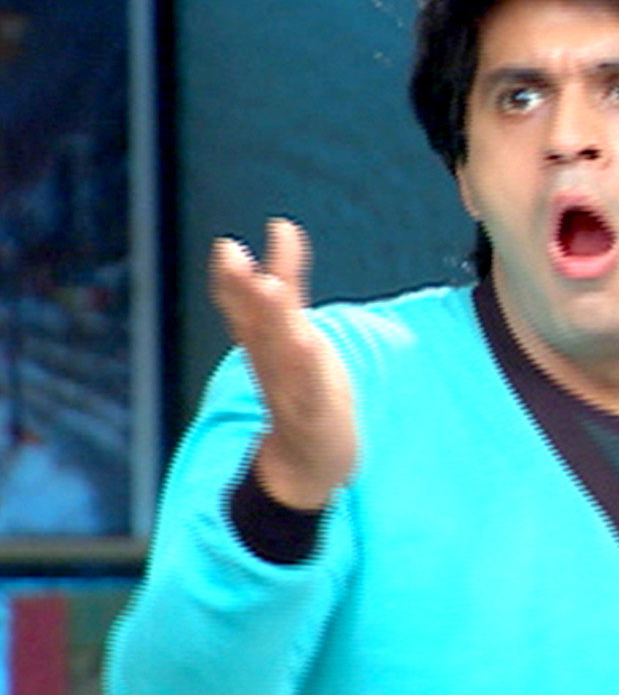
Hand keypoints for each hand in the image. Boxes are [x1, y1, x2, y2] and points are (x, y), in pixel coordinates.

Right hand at [210, 218, 357, 509]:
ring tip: (269, 286)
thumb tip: (280, 228)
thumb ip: (285, 286)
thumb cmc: (301, 389)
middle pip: (254, 322)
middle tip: (229, 253)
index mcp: (264, 345)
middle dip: (240, 288)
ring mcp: (290, 391)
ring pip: (278, 351)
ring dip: (272, 319)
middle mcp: (270, 365)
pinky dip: (305, 369)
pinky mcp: (314, 416)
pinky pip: (308, 391)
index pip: (243, 308)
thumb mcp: (292, 335)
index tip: (229, 247)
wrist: (307, 465)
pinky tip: (307, 345)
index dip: (233, 279)